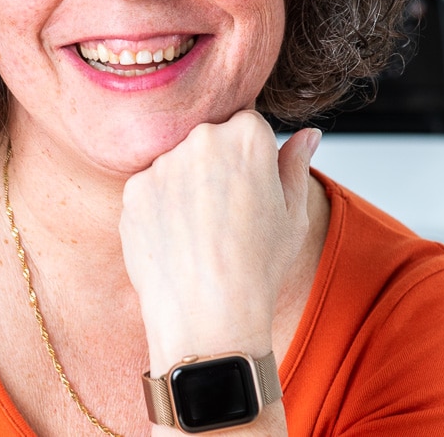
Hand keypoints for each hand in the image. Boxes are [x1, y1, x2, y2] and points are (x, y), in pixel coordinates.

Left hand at [118, 110, 319, 371]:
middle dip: (216, 166)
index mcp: (247, 135)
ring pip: (177, 163)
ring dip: (186, 185)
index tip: (250, 192)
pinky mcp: (134, 188)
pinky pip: (150, 188)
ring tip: (200, 233)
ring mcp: (163, 162)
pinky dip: (160, 208)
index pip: (247, 126)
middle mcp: (201, 138)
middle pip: (209, 139)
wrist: (208, 317)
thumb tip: (308, 134)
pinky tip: (176, 240)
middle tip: (226, 216)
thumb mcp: (294, 214)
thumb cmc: (258, 269)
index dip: (251, 161)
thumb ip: (296, 164)